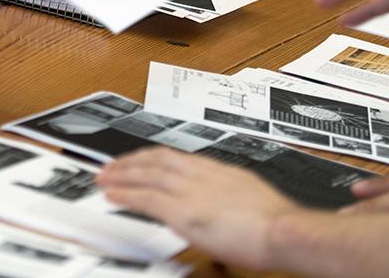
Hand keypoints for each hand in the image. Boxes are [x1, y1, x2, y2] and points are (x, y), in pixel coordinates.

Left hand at [96, 148, 297, 270]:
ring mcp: (190, 191)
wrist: (284, 230)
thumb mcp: (250, 197)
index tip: (139, 161)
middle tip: (112, 166)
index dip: (152, 158)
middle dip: (130, 161)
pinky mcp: (183, 211)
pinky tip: (112, 195)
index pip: (176, 157)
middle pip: (156, 159)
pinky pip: (145, 198)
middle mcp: (200, 174)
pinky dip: (125, 195)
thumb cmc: (276, 223)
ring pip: (145, 174)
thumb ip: (231, 197)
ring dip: (121, 174)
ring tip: (104, 177)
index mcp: (217, 170)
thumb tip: (225, 208)